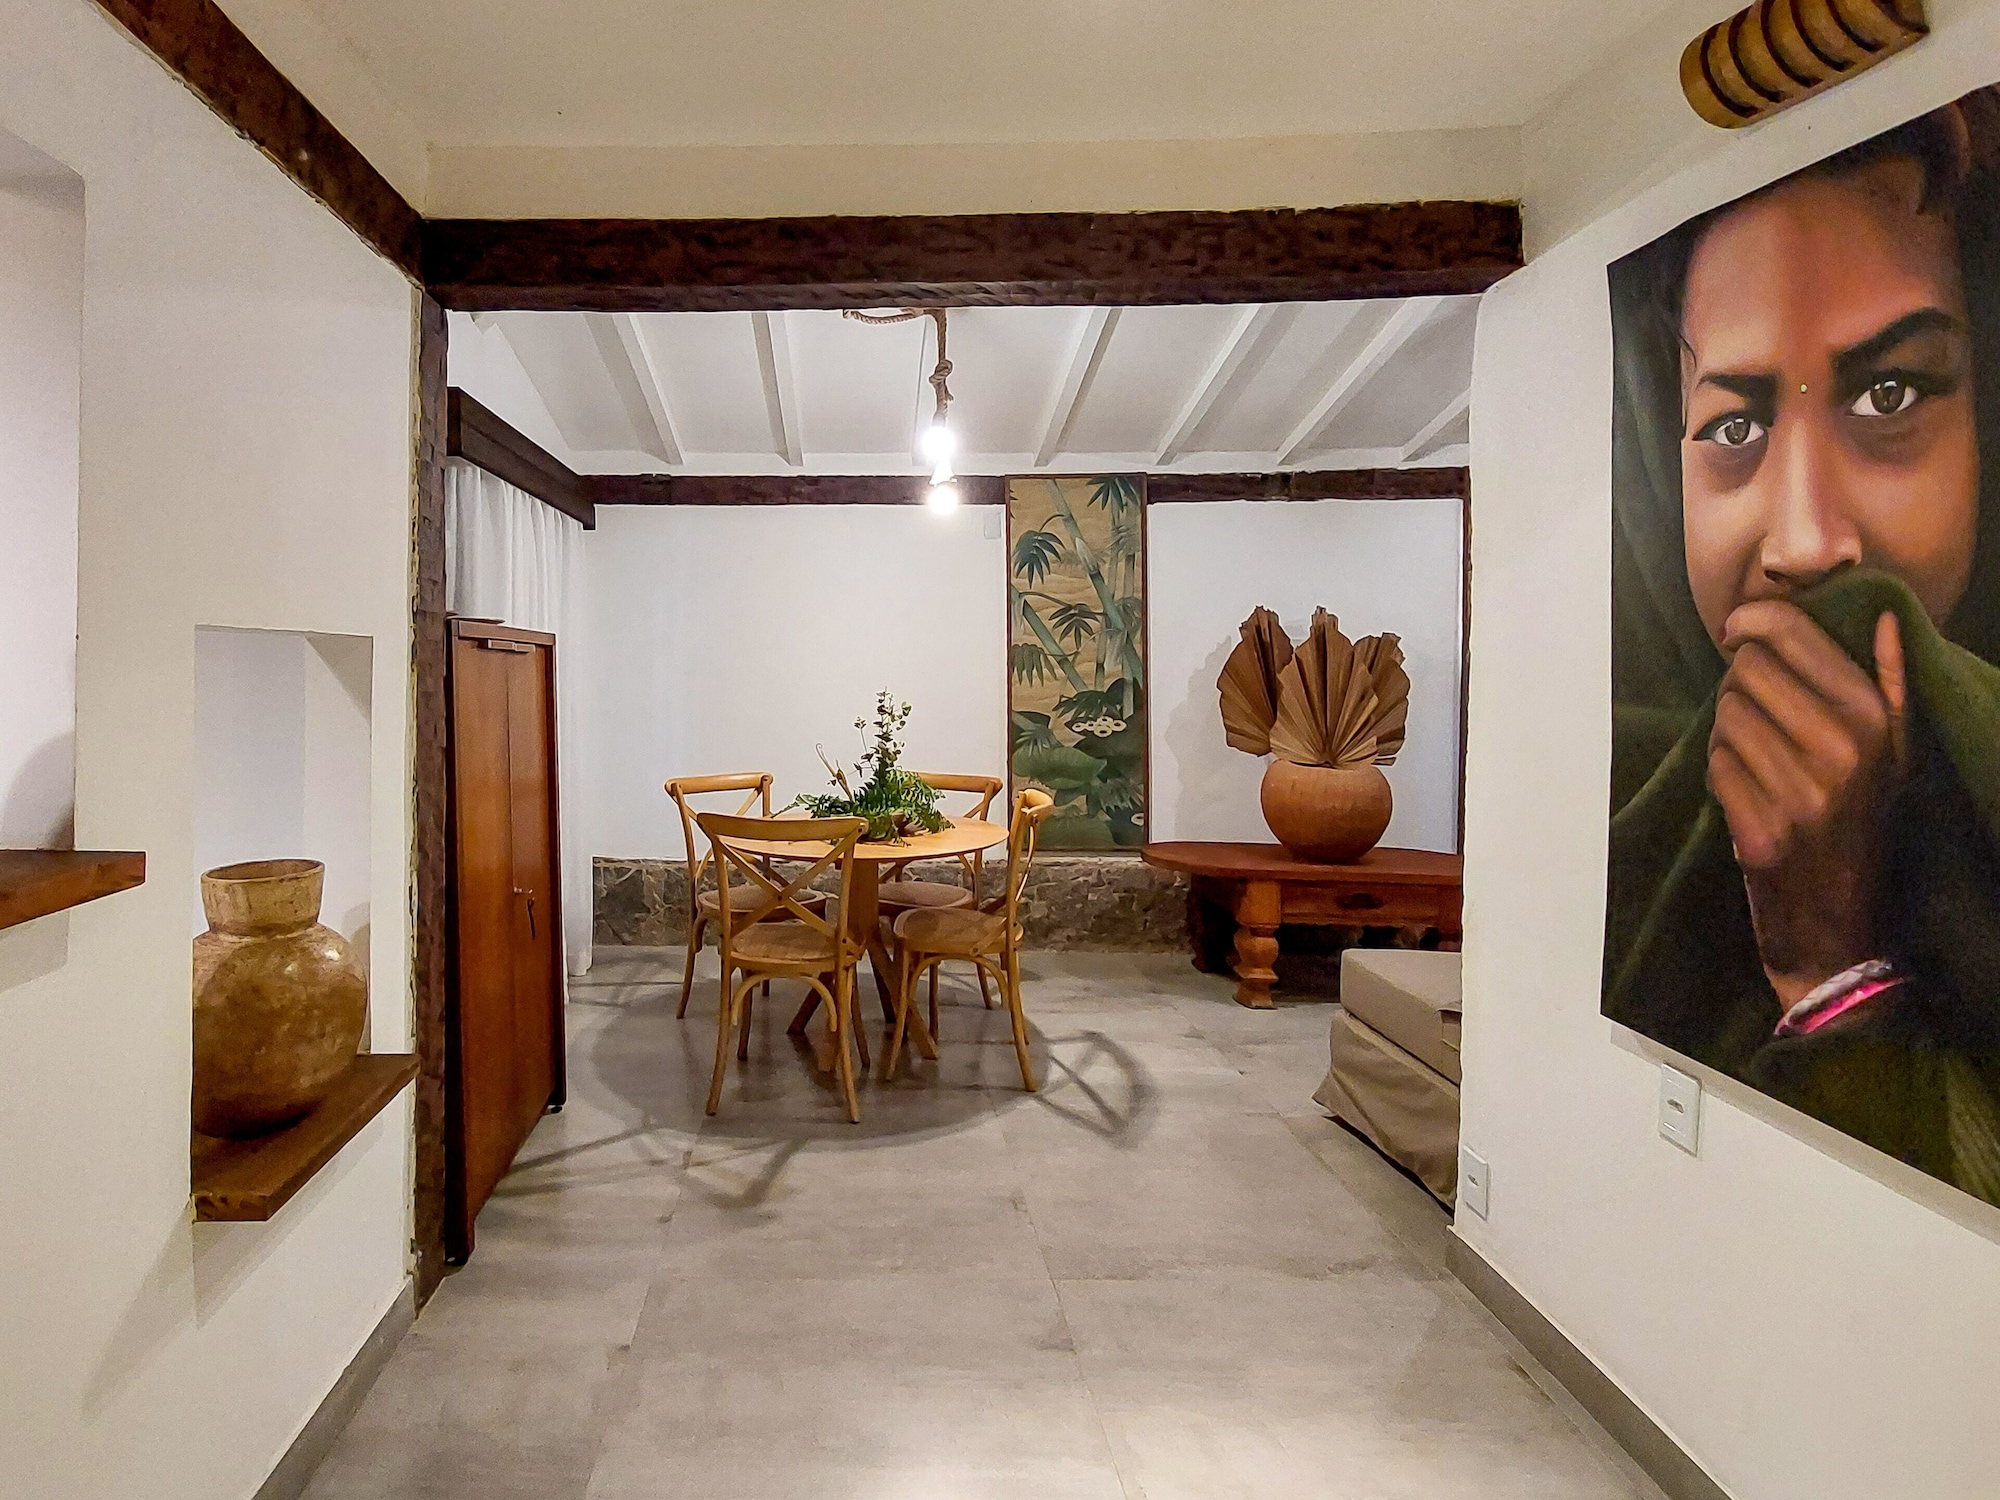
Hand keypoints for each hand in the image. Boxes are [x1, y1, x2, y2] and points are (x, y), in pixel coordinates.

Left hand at [1707, 601, 1906, 1007]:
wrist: (1839, 925)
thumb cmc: (1861, 823)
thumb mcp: (1895, 755)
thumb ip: (1890, 683)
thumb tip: (1883, 615)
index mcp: (1875, 722)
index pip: (1794, 636)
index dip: (1754, 620)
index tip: (1738, 627)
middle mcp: (1843, 753)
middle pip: (1748, 671)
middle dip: (1739, 683)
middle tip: (1753, 707)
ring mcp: (1801, 795)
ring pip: (1725, 716)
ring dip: (1728, 730)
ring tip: (1755, 755)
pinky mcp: (1761, 831)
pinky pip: (1714, 764)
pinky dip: (1719, 772)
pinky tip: (1745, 789)